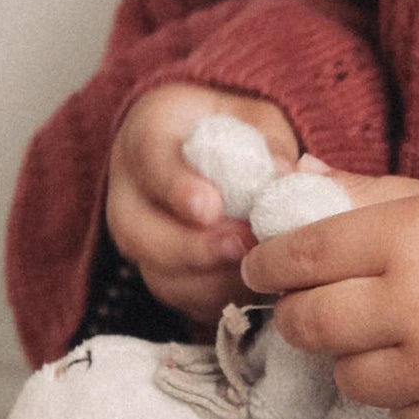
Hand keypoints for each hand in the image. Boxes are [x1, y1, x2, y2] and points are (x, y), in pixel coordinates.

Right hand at [108, 82, 299, 328]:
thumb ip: (268, 142)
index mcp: (146, 137)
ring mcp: (141, 240)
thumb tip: (289, 173)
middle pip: (138, 233)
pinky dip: (217, 300)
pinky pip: (181, 300)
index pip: (150, 162)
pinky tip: (254, 290)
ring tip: (259, 270)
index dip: (176, 188)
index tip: (210, 208)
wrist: (205, 150)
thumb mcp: (252, 117)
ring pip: (158, 275)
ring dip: (210, 281)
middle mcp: (129, 193)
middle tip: (242, 246)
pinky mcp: (161, 273)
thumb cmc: (232, 130)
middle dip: (192, 248)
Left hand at [240, 169, 418, 418]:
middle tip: (312, 305)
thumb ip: (367, 192)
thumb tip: (298, 180)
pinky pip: (397, 416)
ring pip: (347, 378)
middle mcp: (415, 308)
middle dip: (298, 314)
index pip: (301, 257)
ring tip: (389, 333)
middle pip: (308, 325)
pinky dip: (403, 393)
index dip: (268, 263)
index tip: (261, 267)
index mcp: (407, 241)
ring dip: (355, 356)